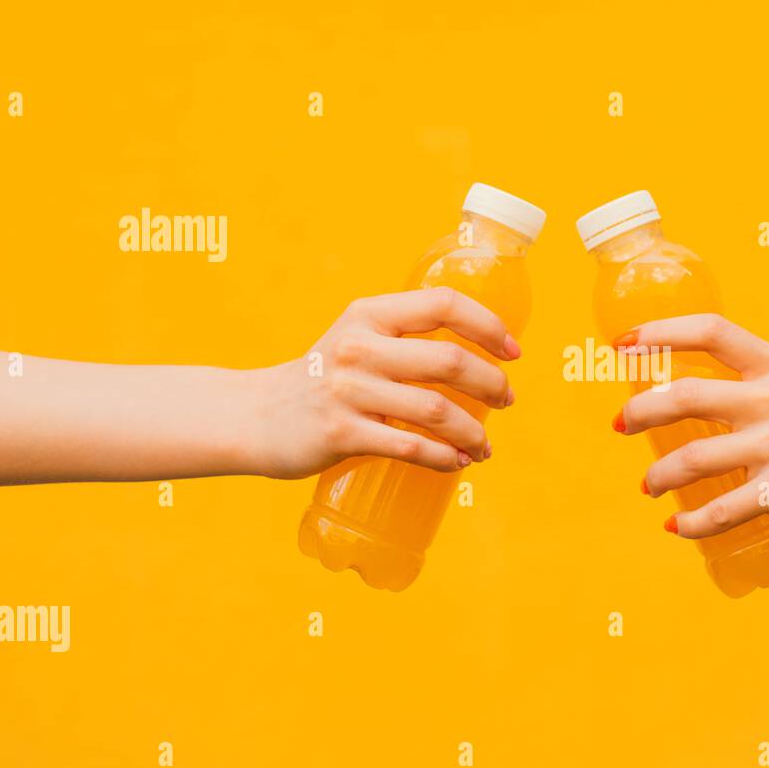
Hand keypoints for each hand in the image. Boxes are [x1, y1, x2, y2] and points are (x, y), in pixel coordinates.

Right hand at [250, 288, 519, 479]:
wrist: (255, 417)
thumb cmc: (322, 380)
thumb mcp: (357, 340)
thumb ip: (404, 339)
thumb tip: (476, 358)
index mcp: (369, 315)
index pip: (443, 303)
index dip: (488, 326)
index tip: (513, 352)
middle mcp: (360, 347)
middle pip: (450, 360)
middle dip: (492, 384)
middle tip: (506, 401)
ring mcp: (349, 391)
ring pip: (437, 410)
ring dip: (474, 432)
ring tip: (484, 445)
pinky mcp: (340, 434)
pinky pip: (409, 447)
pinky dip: (444, 458)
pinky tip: (458, 463)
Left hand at [614, 314, 768, 545]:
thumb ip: (750, 385)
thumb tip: (678, 393)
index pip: (711, 331)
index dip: (660, 332)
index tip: (623, 344)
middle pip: (685, 395)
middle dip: (639, 411)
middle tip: (621, 425)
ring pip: (692, 458)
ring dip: (657, 476)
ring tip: (649, 485)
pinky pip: (720, 510)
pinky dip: (690, 523)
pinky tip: (677, 526)